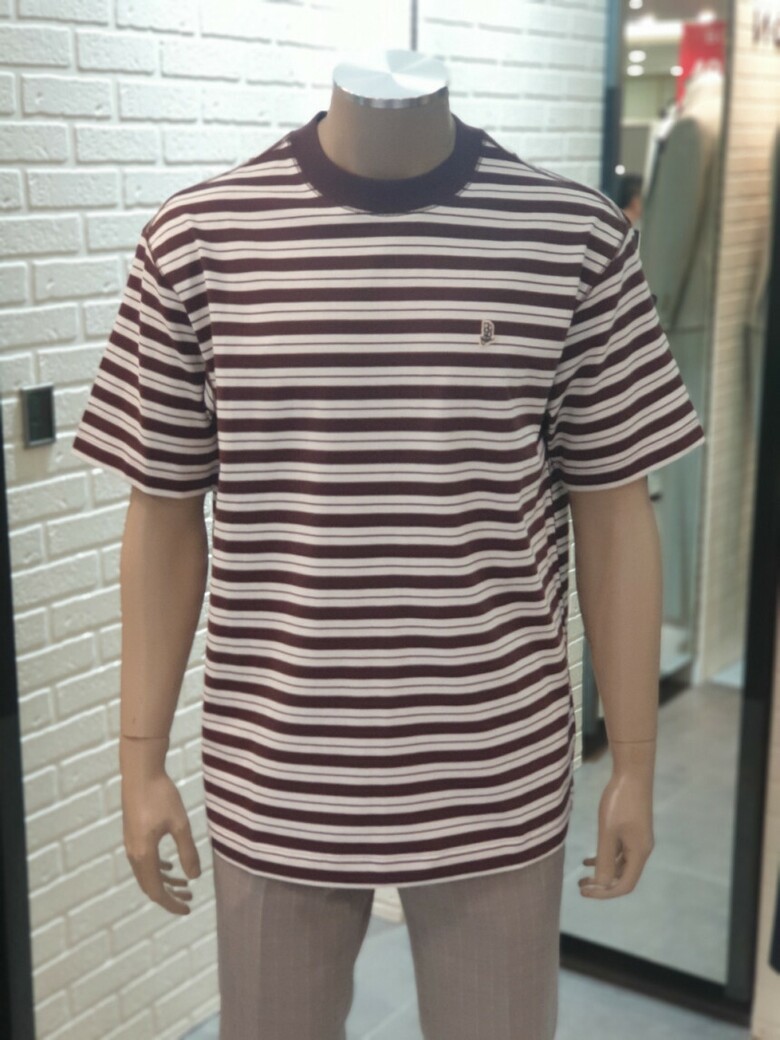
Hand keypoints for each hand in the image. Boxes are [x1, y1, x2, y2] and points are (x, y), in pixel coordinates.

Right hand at [121, 771, 201, 914]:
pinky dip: (158, 868)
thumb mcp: (180, 824)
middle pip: (150, 885)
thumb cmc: (161, 796)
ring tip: (186, 883)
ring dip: (165, 880)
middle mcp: (134, 854)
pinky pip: (144, 861)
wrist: (140, 774)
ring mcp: (131, 844)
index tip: (187, 908)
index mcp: (144, 855)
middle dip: (170, 894)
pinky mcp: (133, 835)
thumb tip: (194, 877)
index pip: (157, 891)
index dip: (171, 903)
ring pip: (147, 873)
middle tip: (190, 898)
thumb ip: (188, 852)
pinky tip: (171, 865)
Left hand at [578, 770, 654, 898]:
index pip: (624, 885)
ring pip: (620, 865)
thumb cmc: (619, 802)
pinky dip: (605, 857)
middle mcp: (641, 850)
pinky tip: (589, 858)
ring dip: (602, 872)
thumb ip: (605, 859)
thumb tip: (602, 884)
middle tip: (580, 885)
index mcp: (639, 854)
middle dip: (602, 885)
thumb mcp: (608, 831)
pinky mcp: (632, 830)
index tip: (585, 891)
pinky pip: (619, 852)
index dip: (605, 893)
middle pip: (623, 877)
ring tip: (582, 875)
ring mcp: (637, 840)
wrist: (632, 774)